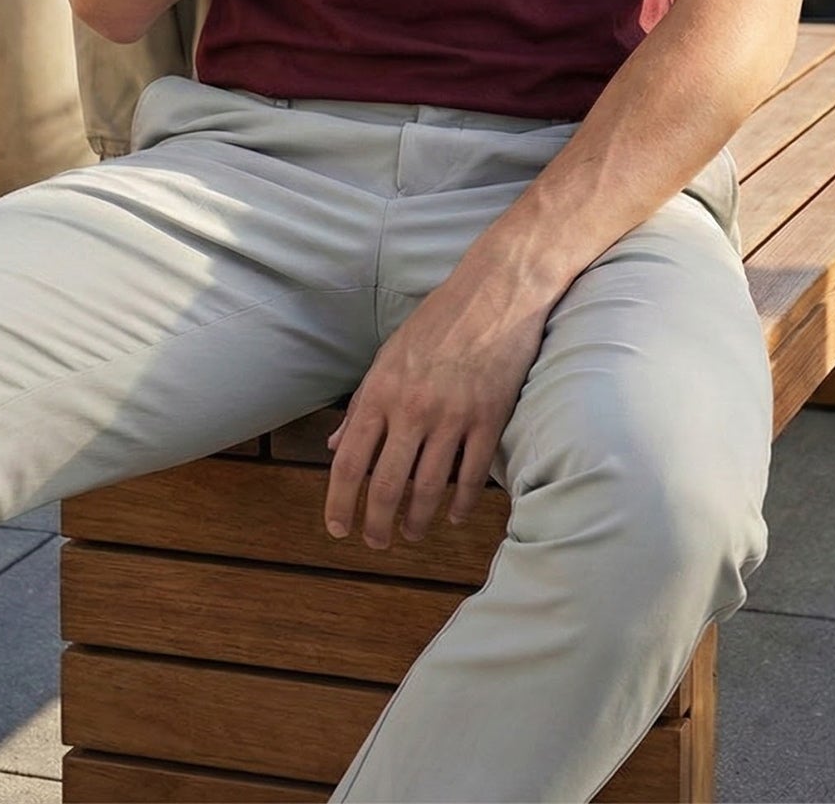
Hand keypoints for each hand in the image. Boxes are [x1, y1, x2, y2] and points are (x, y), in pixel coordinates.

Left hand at [323, 268, 549, 549]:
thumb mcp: (388, 354)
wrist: (497, 292)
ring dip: (417, 521)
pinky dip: (460, 503)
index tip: (337, 528)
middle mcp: (412, 408)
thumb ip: (363, 403)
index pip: (349, 462)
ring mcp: (453, 416)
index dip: (339, 503)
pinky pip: (472, 476)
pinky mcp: (489, 419)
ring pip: (428, 489)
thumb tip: (338, 445)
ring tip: (411, 534)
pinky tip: (452, 515)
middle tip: (375, 543)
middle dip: (376, 524)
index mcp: (381, 391)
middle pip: (386, 485)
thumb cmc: (439, 320)